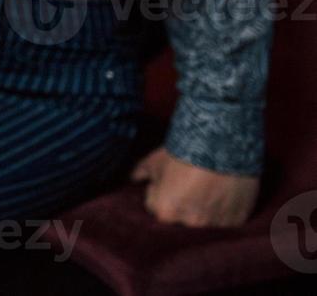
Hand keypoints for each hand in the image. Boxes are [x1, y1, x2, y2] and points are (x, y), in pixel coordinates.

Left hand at [131, 147, 259, 226]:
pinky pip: (226, 220)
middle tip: (188, 185)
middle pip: (179, 218)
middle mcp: (190, 223)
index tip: (168, 180)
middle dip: (180, 204)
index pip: (155, 208)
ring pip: (204, 220)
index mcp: (165, 212)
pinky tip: (223, 193)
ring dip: (203, 209)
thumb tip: (132, 179)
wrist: (221, 144)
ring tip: (207, 188)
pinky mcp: (236, 220)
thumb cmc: (184, 152)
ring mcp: (215, 224)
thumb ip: (140, 173)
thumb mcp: (155, 160)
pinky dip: (223, 210)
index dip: (159, 191)